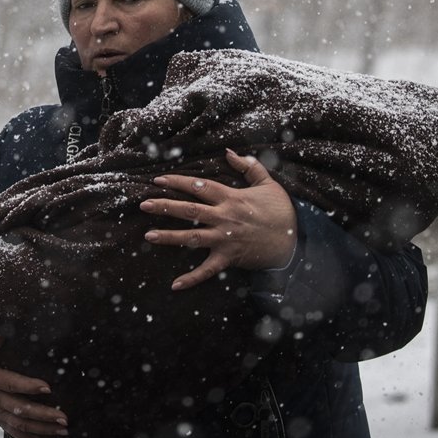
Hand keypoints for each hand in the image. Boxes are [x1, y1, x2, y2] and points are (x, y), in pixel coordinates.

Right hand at [0, 333, 68, 437]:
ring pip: (19, 426)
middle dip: (43, 415)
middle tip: (64, 417)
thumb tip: (2, 336)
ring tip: (64, 431)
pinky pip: (14, 434)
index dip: (28, 386)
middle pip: (19, 410)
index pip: (10, 384)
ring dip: (42, 431)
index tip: (48, 387)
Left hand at [139, 149, 297, 290]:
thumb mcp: (267, 183)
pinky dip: (192, 278)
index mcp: (231, 198)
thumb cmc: (279, 210)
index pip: (199, 187)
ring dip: (169, 237)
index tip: (159, 180)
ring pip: (192, 237)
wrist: (293, 241)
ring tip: (148, 236)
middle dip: (165, 206)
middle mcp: (224, 218)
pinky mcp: (229, 258)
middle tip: (144, 204)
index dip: (178, 182)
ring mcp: (225, 239)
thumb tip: (229, 152)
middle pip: (189, 211)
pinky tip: (175, 285)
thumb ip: (248, 167)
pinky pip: (207, 270)